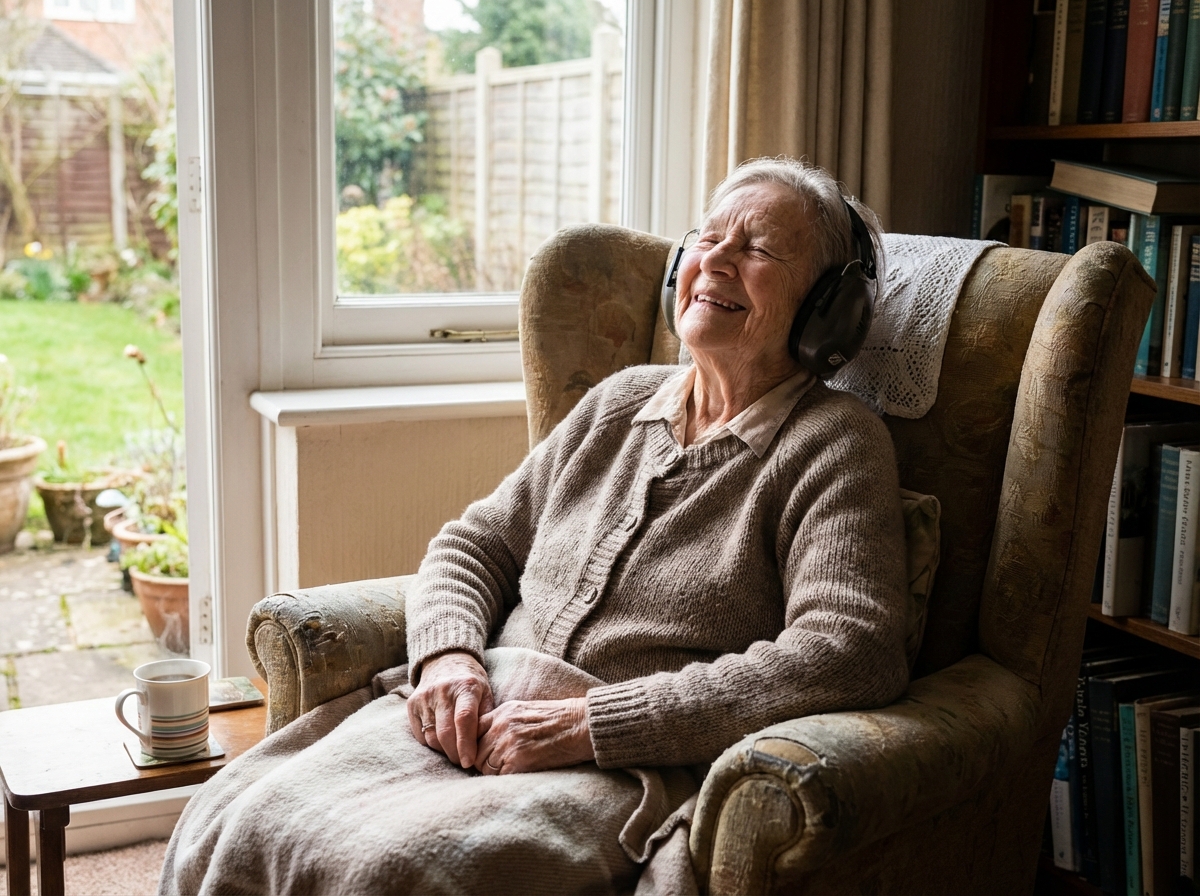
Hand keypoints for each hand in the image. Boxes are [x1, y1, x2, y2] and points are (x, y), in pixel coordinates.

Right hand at [407, 650, 493, 768]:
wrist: (445, 661)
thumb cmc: (470, 683)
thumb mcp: (486, 693)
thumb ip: (486, 717)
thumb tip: (485, 746)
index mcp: (465, 687)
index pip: (463, 719)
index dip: (466, 744)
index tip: (469, 762)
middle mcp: (442, 690)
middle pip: (445, 732)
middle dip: (455, 754)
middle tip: (463, 762)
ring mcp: (424, 697)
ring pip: (431, 737)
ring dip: (443, 751)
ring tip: (454, 751)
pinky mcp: (412, 704)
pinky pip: (420, 735)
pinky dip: (431, 744)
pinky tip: (441, 741)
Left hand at [474, 697, 593, 774]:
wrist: (580, 725)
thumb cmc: (558, 719)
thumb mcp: (525, 711)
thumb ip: (504, 722)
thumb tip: (488, 739)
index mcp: (502, 713)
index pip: (472, 731)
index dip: (475, 745)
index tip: (482, 753)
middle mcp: (501, 727)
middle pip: (476, 752)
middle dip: (483, 761)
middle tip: (497, 766)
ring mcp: (508, 744)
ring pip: (485, 767)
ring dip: (494, 772)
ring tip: (510, 770)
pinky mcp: (518, 761)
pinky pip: (499, 777)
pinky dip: (505, 779)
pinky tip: (518, 774)